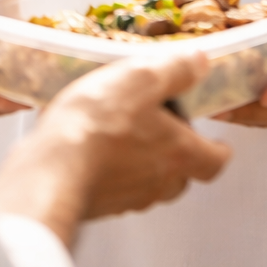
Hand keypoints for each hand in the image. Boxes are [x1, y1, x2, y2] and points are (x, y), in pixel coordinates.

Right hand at [0, 52, 232, 248]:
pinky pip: (111, 190)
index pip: (215, 162)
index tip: (215, 142)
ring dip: (140, 164)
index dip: (217, 150)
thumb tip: (200, 62)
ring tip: (121, 136)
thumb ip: (176, 69)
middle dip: (176, 156)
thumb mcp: (142, 78)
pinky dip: (108, 173)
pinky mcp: (95, 205)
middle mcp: (158, 183)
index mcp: (180, 153)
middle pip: (181, 176)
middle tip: (163, 132)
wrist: (49, 171)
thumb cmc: (98, 126)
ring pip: (146, 185)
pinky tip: (89, 152)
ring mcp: (125, 199)